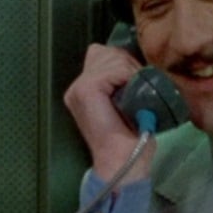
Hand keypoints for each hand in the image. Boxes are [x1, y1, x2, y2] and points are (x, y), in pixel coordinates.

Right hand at [62, 44, 155, 184]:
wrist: (123, 161)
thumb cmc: (131, 137)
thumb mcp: (127, 100)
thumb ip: (122, 79)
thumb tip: (129, 60)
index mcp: (83, 89)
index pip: (103, 53)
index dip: (124, 64)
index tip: (134, 87)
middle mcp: (76, 86)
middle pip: (108, 52)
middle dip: (128, 66)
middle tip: (136, 93)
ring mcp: (79, 88)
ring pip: (113, 58)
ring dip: (130, 74)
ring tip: (133, 97)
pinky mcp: (86, 90)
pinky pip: (114, 69)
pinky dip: (128, 78)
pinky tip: (129, 98)